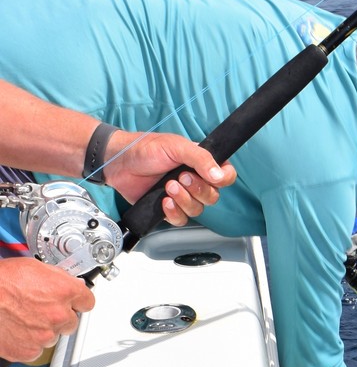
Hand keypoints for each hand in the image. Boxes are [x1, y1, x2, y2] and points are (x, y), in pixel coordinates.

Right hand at [0, 257, 94, 362]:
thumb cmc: (1, 282)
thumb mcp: (33, 267)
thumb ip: (56, 278)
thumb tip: (66, 282)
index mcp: (63, 291)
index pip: (87, 301)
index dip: (78, 301)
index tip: (74, 302)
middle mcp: (58, 315)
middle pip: (72, 322)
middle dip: (60, 316)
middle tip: (39, 308)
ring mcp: (45, 335)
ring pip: (53, 336)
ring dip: (43, 329)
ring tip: (23, 316)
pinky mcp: (30, 350)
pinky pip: (36, 349)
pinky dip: (28, 342)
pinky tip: (17, 329)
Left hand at [102, 131, 236, 227]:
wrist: (120, 163)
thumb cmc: (145, 149)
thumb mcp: (176, 146)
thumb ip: (201, 158)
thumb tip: (219, 174)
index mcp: (201, 163)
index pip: (225, 176)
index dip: (223, 179)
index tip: (211, 177)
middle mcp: (194, 180)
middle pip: (212, 196)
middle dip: (197, 190)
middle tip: (181, 177)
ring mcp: (182, 196)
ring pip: (197, 210)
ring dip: (184, 200)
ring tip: (168, 187)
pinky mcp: (168, 209)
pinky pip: (181, 219)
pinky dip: (174, 212)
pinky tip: (164, 202)